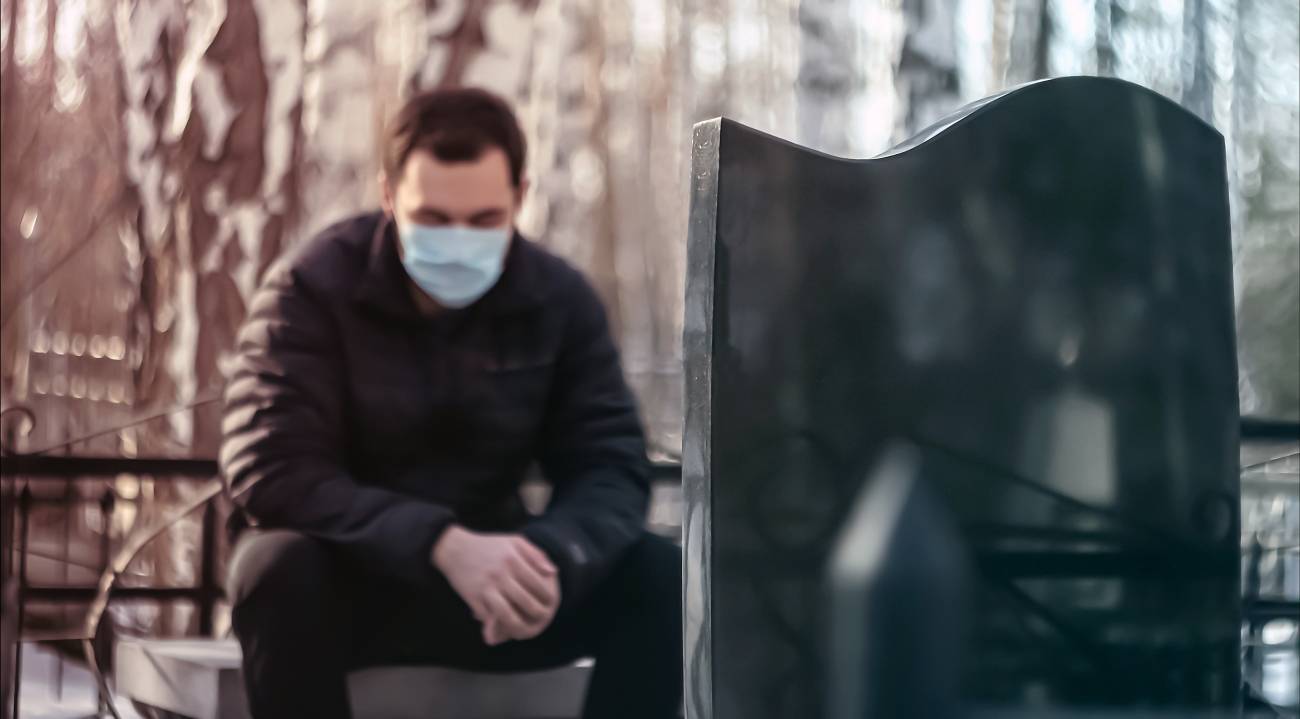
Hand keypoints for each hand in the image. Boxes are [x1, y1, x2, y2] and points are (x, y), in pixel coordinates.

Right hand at [432, 525, 560, 645]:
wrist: (454, 548)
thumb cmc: (488, 545)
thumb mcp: (514, 541)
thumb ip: (536, 554)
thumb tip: (553, 572)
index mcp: (512, 559)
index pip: (537, 583)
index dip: (548, 595)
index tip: (552, 602)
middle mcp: (500, 574)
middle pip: (525, 601)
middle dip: (538, 613)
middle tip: (543, 618)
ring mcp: (486, 587)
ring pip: (506, 614)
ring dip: (518, 626)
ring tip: (525, 630)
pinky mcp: (473, 597)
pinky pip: (488, 617)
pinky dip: (497, 625)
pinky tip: (505, 627)